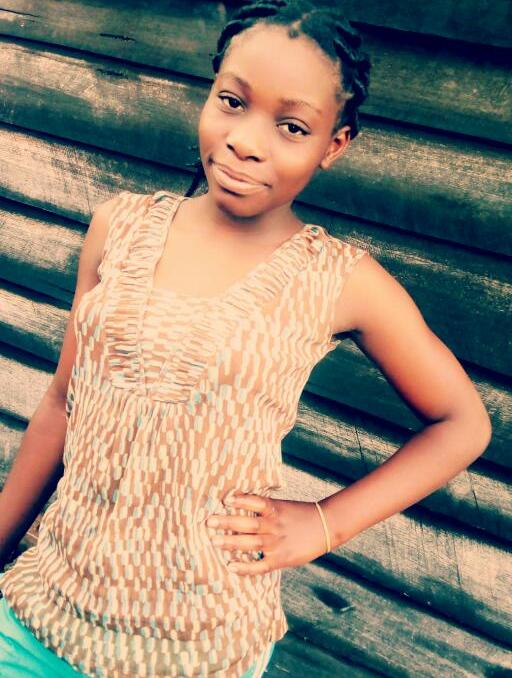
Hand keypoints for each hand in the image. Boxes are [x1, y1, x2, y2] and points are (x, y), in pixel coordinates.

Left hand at [205, 492, 330, 575]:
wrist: (326, 527)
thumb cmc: (300, 514)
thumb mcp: (282, 506)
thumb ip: (263, 506)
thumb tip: (238, 499)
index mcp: (275, 510)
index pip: (256, 503)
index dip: (242, 500)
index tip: (226, 499)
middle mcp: (274, 526)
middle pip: (248, 524)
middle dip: (227, 523)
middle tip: (209, 522)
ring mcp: (277, 543)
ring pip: (251, 544)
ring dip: (231, 543)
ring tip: (214, 541)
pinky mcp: (281, 559)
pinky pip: (261, 566)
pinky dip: (246, 567)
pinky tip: (231, 566)